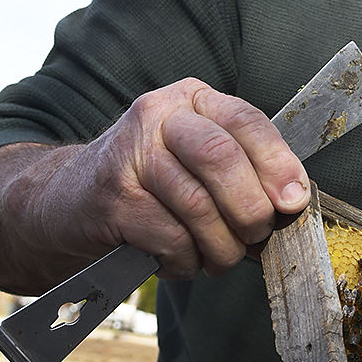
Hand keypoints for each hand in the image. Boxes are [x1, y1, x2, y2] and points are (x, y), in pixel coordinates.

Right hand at [0, 81, 310, 290]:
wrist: (67, 204)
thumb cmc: (152, 187)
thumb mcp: (197, 163)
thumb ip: (245, 172)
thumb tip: (293, 203)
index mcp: (191, 101)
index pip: (245, 121)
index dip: (277, 163)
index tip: (294, 202)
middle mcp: (158, 117)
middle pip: (221, 157)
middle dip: (250, 209)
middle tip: (256, 237)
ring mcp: (130, 156)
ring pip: (199, 208)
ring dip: (220, 248)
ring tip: (217, 257)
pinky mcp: (113, 200)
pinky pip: (172, 240)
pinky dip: (186, 261)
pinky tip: (178, 259)